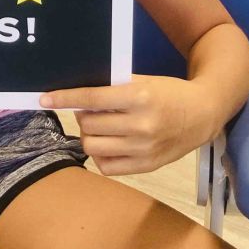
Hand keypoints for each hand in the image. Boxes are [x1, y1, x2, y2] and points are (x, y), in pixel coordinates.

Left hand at [40, 77, 213, 174]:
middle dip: (82, 116)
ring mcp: (143, 150)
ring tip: (100, 126)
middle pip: (88, 125)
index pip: (91, 99)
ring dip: (89, 135)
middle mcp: (141, 126)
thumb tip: (78, 93)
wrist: (203, 114)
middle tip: (90, 110)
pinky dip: (101, 154)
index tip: (45, 98)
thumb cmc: (169, 93)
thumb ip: (113, 87)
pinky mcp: (147, 167)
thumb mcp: (143, 81)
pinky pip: (106, 167)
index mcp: (139, 98)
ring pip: (93, 147)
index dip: (65, 98)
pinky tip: (109, 143)